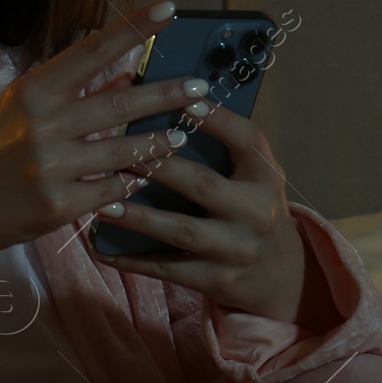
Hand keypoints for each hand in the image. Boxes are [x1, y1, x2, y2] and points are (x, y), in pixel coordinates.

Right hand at [0, 0, 205, 266]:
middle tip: (201, 87)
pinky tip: (143, 178)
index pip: (92, 49)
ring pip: (123, 148)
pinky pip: (111, 189)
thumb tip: (122, 74)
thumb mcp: (16, 111)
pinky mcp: (57, 203)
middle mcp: (42, 122)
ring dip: (158, 142)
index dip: (133, 27)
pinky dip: (130, 182)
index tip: (168, 8)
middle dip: (167, 92)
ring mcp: (50, 164)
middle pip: (120, 100)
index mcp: (32, 90)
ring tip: (182, 135)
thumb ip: (65, 92)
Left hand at [87, 99, 315, 326]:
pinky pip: (168, 269)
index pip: (248, 141)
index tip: (186, 102)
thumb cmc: (252, 208)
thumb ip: (225, 147)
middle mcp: (255, 212)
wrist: (278, 274)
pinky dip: (133, 260)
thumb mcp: (255, 177)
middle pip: (203, 185)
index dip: (219, 121)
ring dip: (139, 217)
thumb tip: (170, 105)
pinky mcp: (217, 280)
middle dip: (160, 169)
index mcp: (266, 177)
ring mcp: (236, 249)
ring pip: (181, 231)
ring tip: (103, 205)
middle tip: (122, 155)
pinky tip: (103, 249)